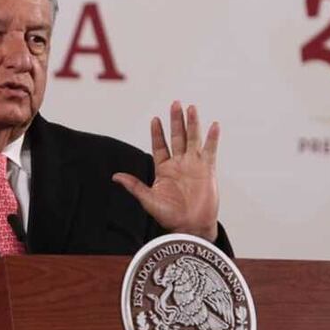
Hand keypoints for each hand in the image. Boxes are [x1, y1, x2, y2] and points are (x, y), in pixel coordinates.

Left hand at [112, 101, 219, 240]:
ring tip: (191, 108)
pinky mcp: (208, 170)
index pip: (159, 146)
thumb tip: (115, 177)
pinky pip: (210, 150)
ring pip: (193, 139)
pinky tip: (214, 125)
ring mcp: (194, 165)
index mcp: (164, 169)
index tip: (155, 119)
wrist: (190, 227)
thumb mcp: (149, 200)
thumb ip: (134, 186)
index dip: (157, 133)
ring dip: (192, 123)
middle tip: (175, 103)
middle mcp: (179, 164)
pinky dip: (212, 138)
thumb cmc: (170, 216)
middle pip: (177, 137)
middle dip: (176, 120)